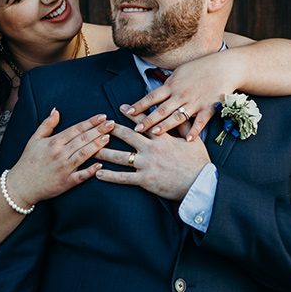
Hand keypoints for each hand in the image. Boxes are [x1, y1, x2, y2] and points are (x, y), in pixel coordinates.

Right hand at [6, 110, 113, 206]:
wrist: (21, 185)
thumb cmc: (28, 162)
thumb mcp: (34, 140)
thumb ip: (47, 124)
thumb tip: (56, 110)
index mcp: (53, 142)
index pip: (76, 129)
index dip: (90, 122)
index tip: (103, 116)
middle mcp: (60, 154)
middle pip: (82, 139)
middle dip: (98, 130)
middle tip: (112, 123)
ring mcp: (64, 168)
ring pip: (83, 154)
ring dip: (97, 146)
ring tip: (109, 137)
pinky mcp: (66, 182)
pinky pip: (81, 176)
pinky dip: (90, 170)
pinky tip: (101, 165)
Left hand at [94, 117, 210, 201]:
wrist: (200, 184)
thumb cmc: (198, 163)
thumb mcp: (194, 141)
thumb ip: (183, 128)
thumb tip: (180, 116)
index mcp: (163, 138)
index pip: (144, 123)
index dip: (131, 115)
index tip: (120, 107)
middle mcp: (152, 149)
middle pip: (127, 136)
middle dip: (111, 130)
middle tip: (99, 125)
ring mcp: (147, 164)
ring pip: (120, 157)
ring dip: (104, 152)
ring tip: (90, 150)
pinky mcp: (145, 180)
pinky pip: (124, 178)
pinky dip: (110, 176)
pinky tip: (98, 173)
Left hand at [124, 53, 234, 140]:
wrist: (224, 67)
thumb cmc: (201, 68)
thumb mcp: (181, 71)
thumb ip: (168, 84)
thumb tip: (155, 92)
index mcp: (173, 84)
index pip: (152, 96)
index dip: (140, 104)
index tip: (127, 111)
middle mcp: (182, 94)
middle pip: (162, 109)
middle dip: (148, 120)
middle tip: (136, 129)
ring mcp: (195, 102)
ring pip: (178, 116)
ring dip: (166, 125)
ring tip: (155, 134)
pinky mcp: (209, 108)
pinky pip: (200, 121)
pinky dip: (194, 130)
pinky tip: (187, 139)